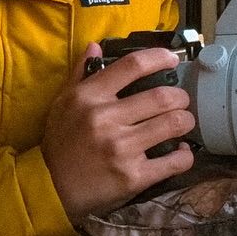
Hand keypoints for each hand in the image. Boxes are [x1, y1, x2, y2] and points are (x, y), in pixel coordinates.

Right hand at [43, 43, 195, 222]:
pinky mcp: (133, 177)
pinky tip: (181, 151)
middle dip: (180, 97)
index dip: (159, 57)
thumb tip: (95, 46)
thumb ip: (80, 74)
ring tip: (183, 122)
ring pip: (173, 124)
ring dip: (186, 121)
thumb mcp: (62, 104)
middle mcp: (107, 119)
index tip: (172, 59)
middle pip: (162, 96)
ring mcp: (122, 149)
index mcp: (90, 97)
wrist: (51, 189)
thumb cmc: (59, 143)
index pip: (132, 66)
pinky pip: (174, 161)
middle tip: (181, 101)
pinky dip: (184, 155)